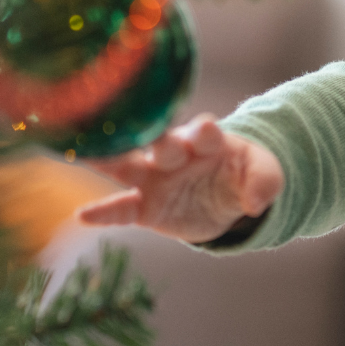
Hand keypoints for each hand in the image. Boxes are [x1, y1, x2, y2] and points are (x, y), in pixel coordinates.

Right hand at [76, 115, 283, 243]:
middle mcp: (174, 154)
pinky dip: (104, 213)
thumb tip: (256, 203)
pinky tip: (83, 215)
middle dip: (159, 143)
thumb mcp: (263, 174)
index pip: (204, 132)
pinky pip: (122, 209)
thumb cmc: (241, 174)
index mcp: (206, 140)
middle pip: (162, 145)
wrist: (226, 197)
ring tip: (79, 154)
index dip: (204, 131)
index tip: (205, 129)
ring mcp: (155, 179)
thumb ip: (264, 182)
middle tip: (150, 142)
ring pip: (127, 166)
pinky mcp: (145, 206)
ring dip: (107, 161)